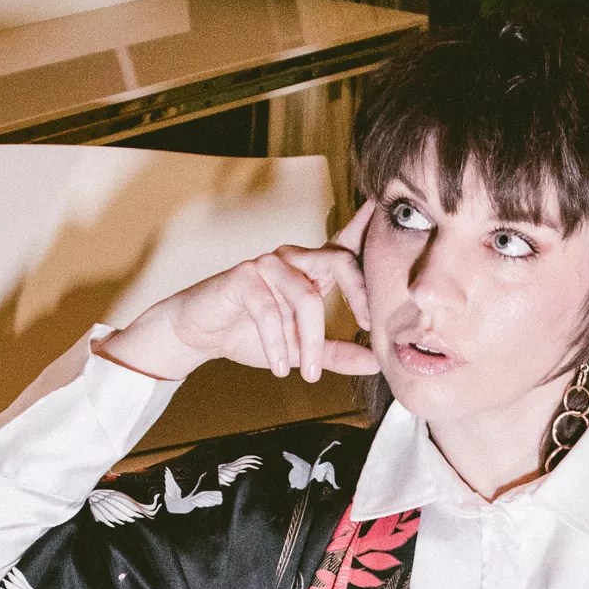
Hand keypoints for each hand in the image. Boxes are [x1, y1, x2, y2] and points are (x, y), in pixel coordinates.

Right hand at [100, 199, 380, 383]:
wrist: (201, 335)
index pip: (344, 247)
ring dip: (310, 341)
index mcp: (310, 271)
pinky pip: (270, 310)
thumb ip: (338, 354)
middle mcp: (292, 260)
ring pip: (306, 296)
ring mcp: (267, 265)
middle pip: (337, 260)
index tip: (387, 215)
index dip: (367, 230)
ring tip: (309, 374)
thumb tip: (377, 362)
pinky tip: (281, 367)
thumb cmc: (250, 334)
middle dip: (357, 294)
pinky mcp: (243, 278)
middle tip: (366, 328)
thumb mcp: (301, 350)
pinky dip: (277, 344)